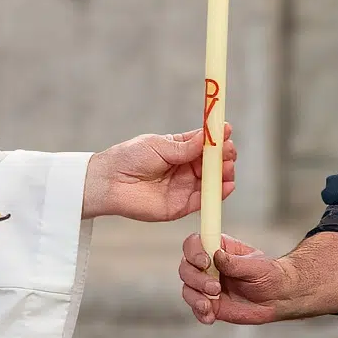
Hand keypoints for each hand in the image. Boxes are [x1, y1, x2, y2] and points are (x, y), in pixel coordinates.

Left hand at [82, 127, 235, 222]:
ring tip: (226, 167)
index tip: (227, 131)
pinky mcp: (181, 206)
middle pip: (213, 164)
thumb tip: (210, 137)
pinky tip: (226, 186)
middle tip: (227, 153)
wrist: (110, 182)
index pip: (205, 144)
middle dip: (224, 157)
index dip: (217, 139)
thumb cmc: (129, 158)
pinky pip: (203, 201)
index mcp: (179, 150)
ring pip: (212, 182)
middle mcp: (185, 169)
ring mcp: (184, 187)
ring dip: (224, 174)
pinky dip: (218, 195)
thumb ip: (185, 146)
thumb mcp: (159, 146)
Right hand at [180, 233, 293, 323]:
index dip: (193, 252)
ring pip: (187, 288)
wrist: (278, 297)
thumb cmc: (270, 275)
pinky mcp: (210, 304)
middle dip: (196, 279)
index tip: (205, 262)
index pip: (194, 244)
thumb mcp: (257, 266)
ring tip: (210, 305)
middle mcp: (208, 266)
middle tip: (216, 287)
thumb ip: (235, 262)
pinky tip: (210, 316)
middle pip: (186, 267)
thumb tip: (217, 255)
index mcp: (218, 248)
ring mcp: (206, 285)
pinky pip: (196, 308)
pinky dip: (200, 313)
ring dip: (195, 297)